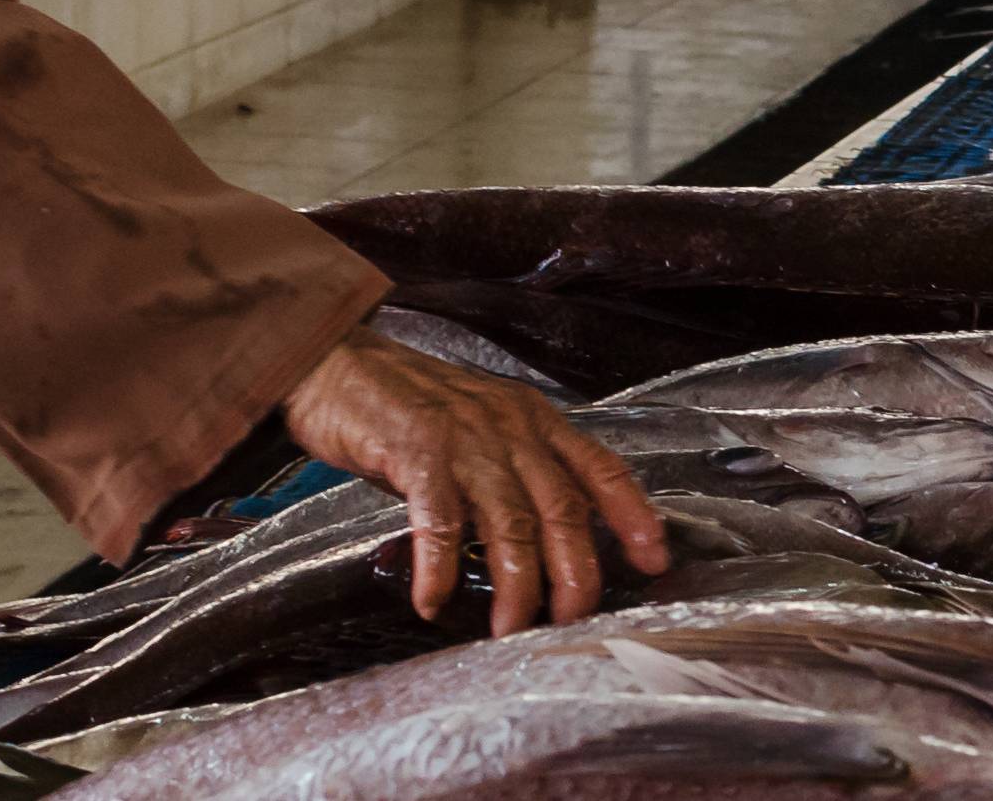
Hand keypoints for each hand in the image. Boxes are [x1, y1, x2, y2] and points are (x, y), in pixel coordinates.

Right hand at [281, 326, 667, 634]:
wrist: (338, 361)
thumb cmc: (410, 403)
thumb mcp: (483, 424)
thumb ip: (517, 468)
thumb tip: (548, 535)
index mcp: (533, 420)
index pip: (600, 467)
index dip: (633, 514)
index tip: (655, 559)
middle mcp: (509, 428)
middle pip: (562, 509)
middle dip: (577, 573)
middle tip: (574, 621)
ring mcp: (465, 439)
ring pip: (511, 524)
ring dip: (517, 586)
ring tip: (510, 631)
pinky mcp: (417, 451)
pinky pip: (441, 520)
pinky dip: (441, 567)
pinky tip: (433, 601)